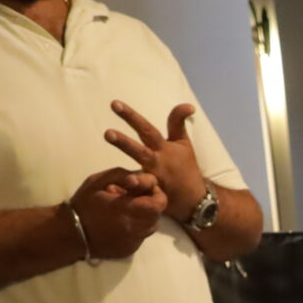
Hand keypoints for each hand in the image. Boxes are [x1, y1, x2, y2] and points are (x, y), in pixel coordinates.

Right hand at [69, 164, 165, 258]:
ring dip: (144, 217)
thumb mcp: (100, 180)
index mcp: (127, 209)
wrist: (70, 233)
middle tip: (133, 200)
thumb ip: (124, 175)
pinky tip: (120, 224)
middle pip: (157, 215)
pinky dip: (136, 229)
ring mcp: (133, 242)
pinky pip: (141, 237)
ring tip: (126, 212)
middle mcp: (134, 228)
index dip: (156, 194)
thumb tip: (142, 179)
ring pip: (151, 227)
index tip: (142, 190)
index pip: (159, 203)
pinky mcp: (130, 250)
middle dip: (150, 204)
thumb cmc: (84, 203)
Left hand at [104, 101, 208, 218]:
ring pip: (141, 178)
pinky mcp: (154, 198)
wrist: (194, 199)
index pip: (146, 129)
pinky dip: (127, 195)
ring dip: (131, 177)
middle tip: (107, 134)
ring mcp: (156, 182)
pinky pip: (139, 197)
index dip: (131, 116)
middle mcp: (158, 163)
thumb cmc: (185, 167)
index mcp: (163, 148)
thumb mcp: (183, 142)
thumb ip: (178, 122)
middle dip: (123, 143)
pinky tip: (112, 192)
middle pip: (140, 151)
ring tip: (117, 178)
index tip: (114, 104)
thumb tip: (189, 105)